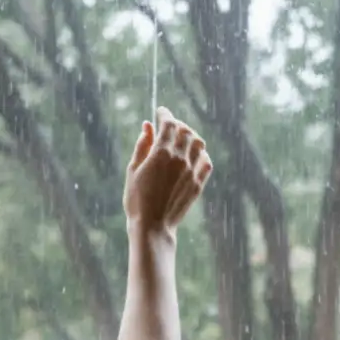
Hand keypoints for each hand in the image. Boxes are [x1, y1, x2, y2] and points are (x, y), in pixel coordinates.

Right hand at [123, 107, 212, 234]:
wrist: (153, 227)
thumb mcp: (133, 169)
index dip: (164, 114)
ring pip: (199, 143)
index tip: (161, 112)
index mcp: (161, 153)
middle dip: (177, 124)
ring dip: (191, 137)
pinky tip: (194, 156)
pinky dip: (201, 154)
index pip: (168, 123)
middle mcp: (179, 159)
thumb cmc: (137, 199)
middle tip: (170, 126)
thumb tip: (148, 126)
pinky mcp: (199, 183)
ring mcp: (191, 171)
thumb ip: (142, 145)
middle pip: (185, 130)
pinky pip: (207, 161)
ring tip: (182, 139)